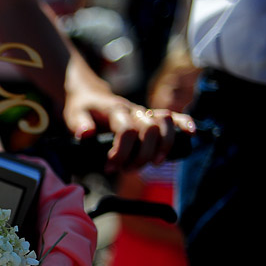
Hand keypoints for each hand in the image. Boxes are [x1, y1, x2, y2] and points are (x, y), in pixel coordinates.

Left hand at [63, 87, 195, 171]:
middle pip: (150, 129)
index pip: (126, 131)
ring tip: (154, 163)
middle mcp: (134, 110)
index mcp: (115, 111)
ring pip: (165, 123)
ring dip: (164, 146)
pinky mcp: (152, 116)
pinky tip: (192, 133)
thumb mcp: (74, 115)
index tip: (110, 167)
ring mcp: (145, 112)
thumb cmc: (83, 108)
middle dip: (142, 155)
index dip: (121, 152)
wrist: (90, 96)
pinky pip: (173, 117)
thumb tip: (85, 134)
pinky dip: (185, 123)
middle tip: (127, 169)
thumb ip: (79, 124)